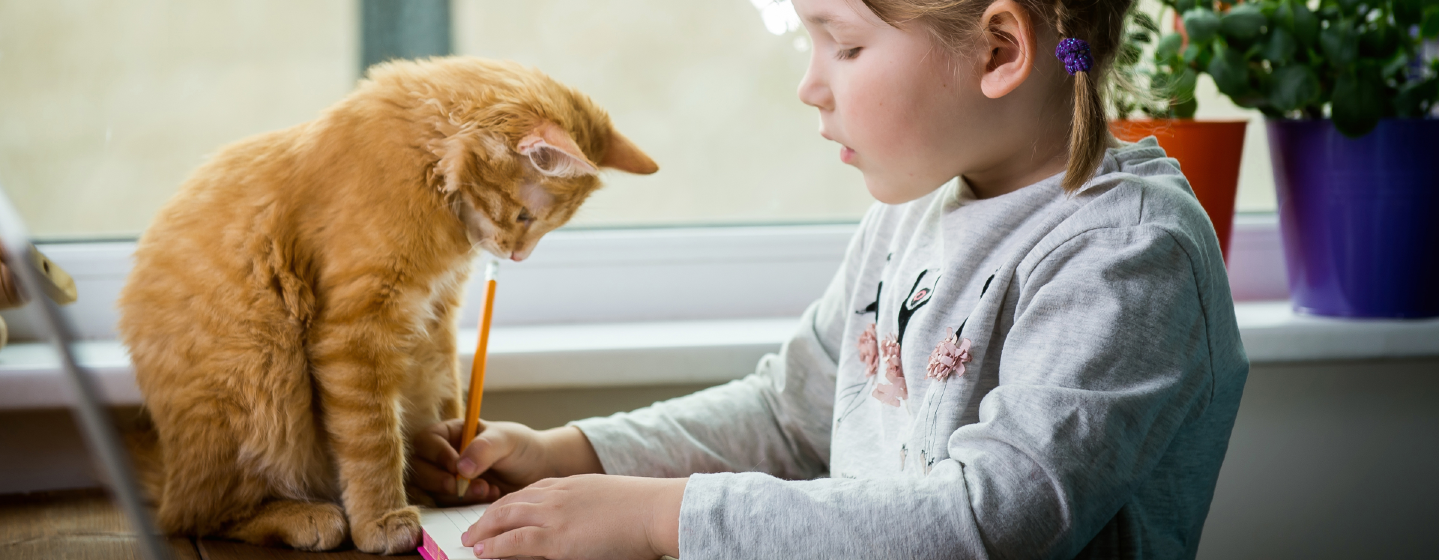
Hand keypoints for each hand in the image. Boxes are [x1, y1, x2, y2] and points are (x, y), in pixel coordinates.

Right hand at [410, 419, 602, 503]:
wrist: (539, 471)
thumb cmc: (522, 447)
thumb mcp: (507, 440)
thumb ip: (484, 448)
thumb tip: (460, 467)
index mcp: (451, 433)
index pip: (426, 441)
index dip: (436, 454)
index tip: (455, 465)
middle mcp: (443, 455)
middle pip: (420, 468)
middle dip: (439, 480)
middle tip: (462, 486)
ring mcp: (447, 478)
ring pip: (431, 490)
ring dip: (455, 494)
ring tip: (486, 489)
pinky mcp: (455, 498)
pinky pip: (445, 505)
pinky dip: (463, 505)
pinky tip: (488, 496)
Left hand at [461, 474, 684, 559]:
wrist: (657, 510)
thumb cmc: (646, 510)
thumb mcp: (610, 502)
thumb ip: (590, 509)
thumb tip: (585, 525)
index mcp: (573, 484)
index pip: (532, 490)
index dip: (511, 502)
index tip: (500, 512)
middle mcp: (558, 494)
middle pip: (512, 501)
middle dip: (490, 515)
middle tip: (475, 528)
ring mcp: (555, 515)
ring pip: (507, 517)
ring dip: (484, 529)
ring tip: (471, 541)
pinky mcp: (556, 539)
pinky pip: (515, 541)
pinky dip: (494, 545)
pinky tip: (483, 551)